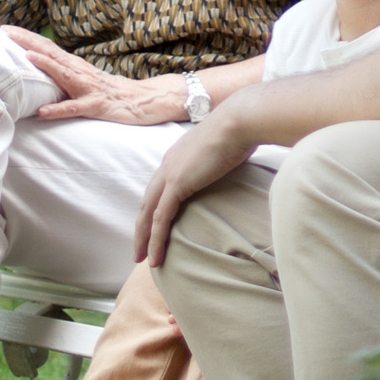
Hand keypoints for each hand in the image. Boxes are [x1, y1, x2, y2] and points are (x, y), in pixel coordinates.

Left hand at [0, 26, 188, 124]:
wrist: (145, 101)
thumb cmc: (111, 92)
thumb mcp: (84, 79)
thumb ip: (64, 73)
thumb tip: (41, 66)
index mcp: (75, 66)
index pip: (48, 48)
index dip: (27, 38)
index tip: (4, 29)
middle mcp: (80, 72)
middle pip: (52, 54)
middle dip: (28, 42)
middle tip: (5, 32)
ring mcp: (89, 88)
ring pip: (64, 75)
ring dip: (45, 65)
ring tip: (25, 56)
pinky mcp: (97, 106)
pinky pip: (76, 108)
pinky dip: (59, 109)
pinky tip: (42, 111)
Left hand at [135, 116, 255, 266]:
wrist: (239, 121)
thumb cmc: (240, 131)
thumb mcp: (225, 149)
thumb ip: (220, 161)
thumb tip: (232, 166)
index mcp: (177, 156)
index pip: (159, 188)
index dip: (154, 209)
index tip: (155, 227)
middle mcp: (168, 165)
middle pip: (147, 202)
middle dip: (141, 228)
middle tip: (140, 249)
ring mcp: (170, 174)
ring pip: (148, 214)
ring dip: (144, 239)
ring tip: (143, 259)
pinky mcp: (177, 184)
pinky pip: (161, 218)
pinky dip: (155, 239)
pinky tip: (156, 256)